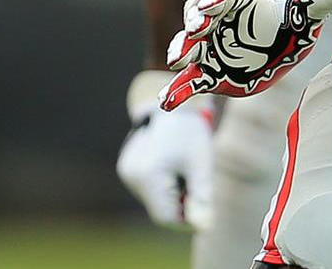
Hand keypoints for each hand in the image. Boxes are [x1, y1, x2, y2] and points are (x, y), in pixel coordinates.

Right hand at [116, 69, 215, 228]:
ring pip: (154, 199)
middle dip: (181, 204)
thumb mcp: (202, 164)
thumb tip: (204, 227)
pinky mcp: (127, 167)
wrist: (172, 104)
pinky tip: (174, 164)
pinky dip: (164, 184)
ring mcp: (126, 171)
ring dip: (173, 194)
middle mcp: (131, 175)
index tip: (204, 209)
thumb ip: (202, 197)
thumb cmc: (190, 132)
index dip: (187, 219)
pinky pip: (149, 188)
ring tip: (185, 168)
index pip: (166, 217)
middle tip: (197, 183)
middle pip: (159, 209)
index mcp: (148, 174)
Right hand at [161, 0, 331, 109]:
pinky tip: (168, 102)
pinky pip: (188, 81)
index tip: (216, 0)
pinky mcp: (206, 71)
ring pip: (189, 47)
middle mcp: (217, 21)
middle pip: (200, 18)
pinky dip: (177, 91)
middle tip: (197, 26)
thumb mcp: (306, 6)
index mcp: (238, 0)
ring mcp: (208, 46)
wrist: (268, 34)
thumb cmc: (285, 17)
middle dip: (197, 22)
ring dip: (182, 51)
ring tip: (178, 60)